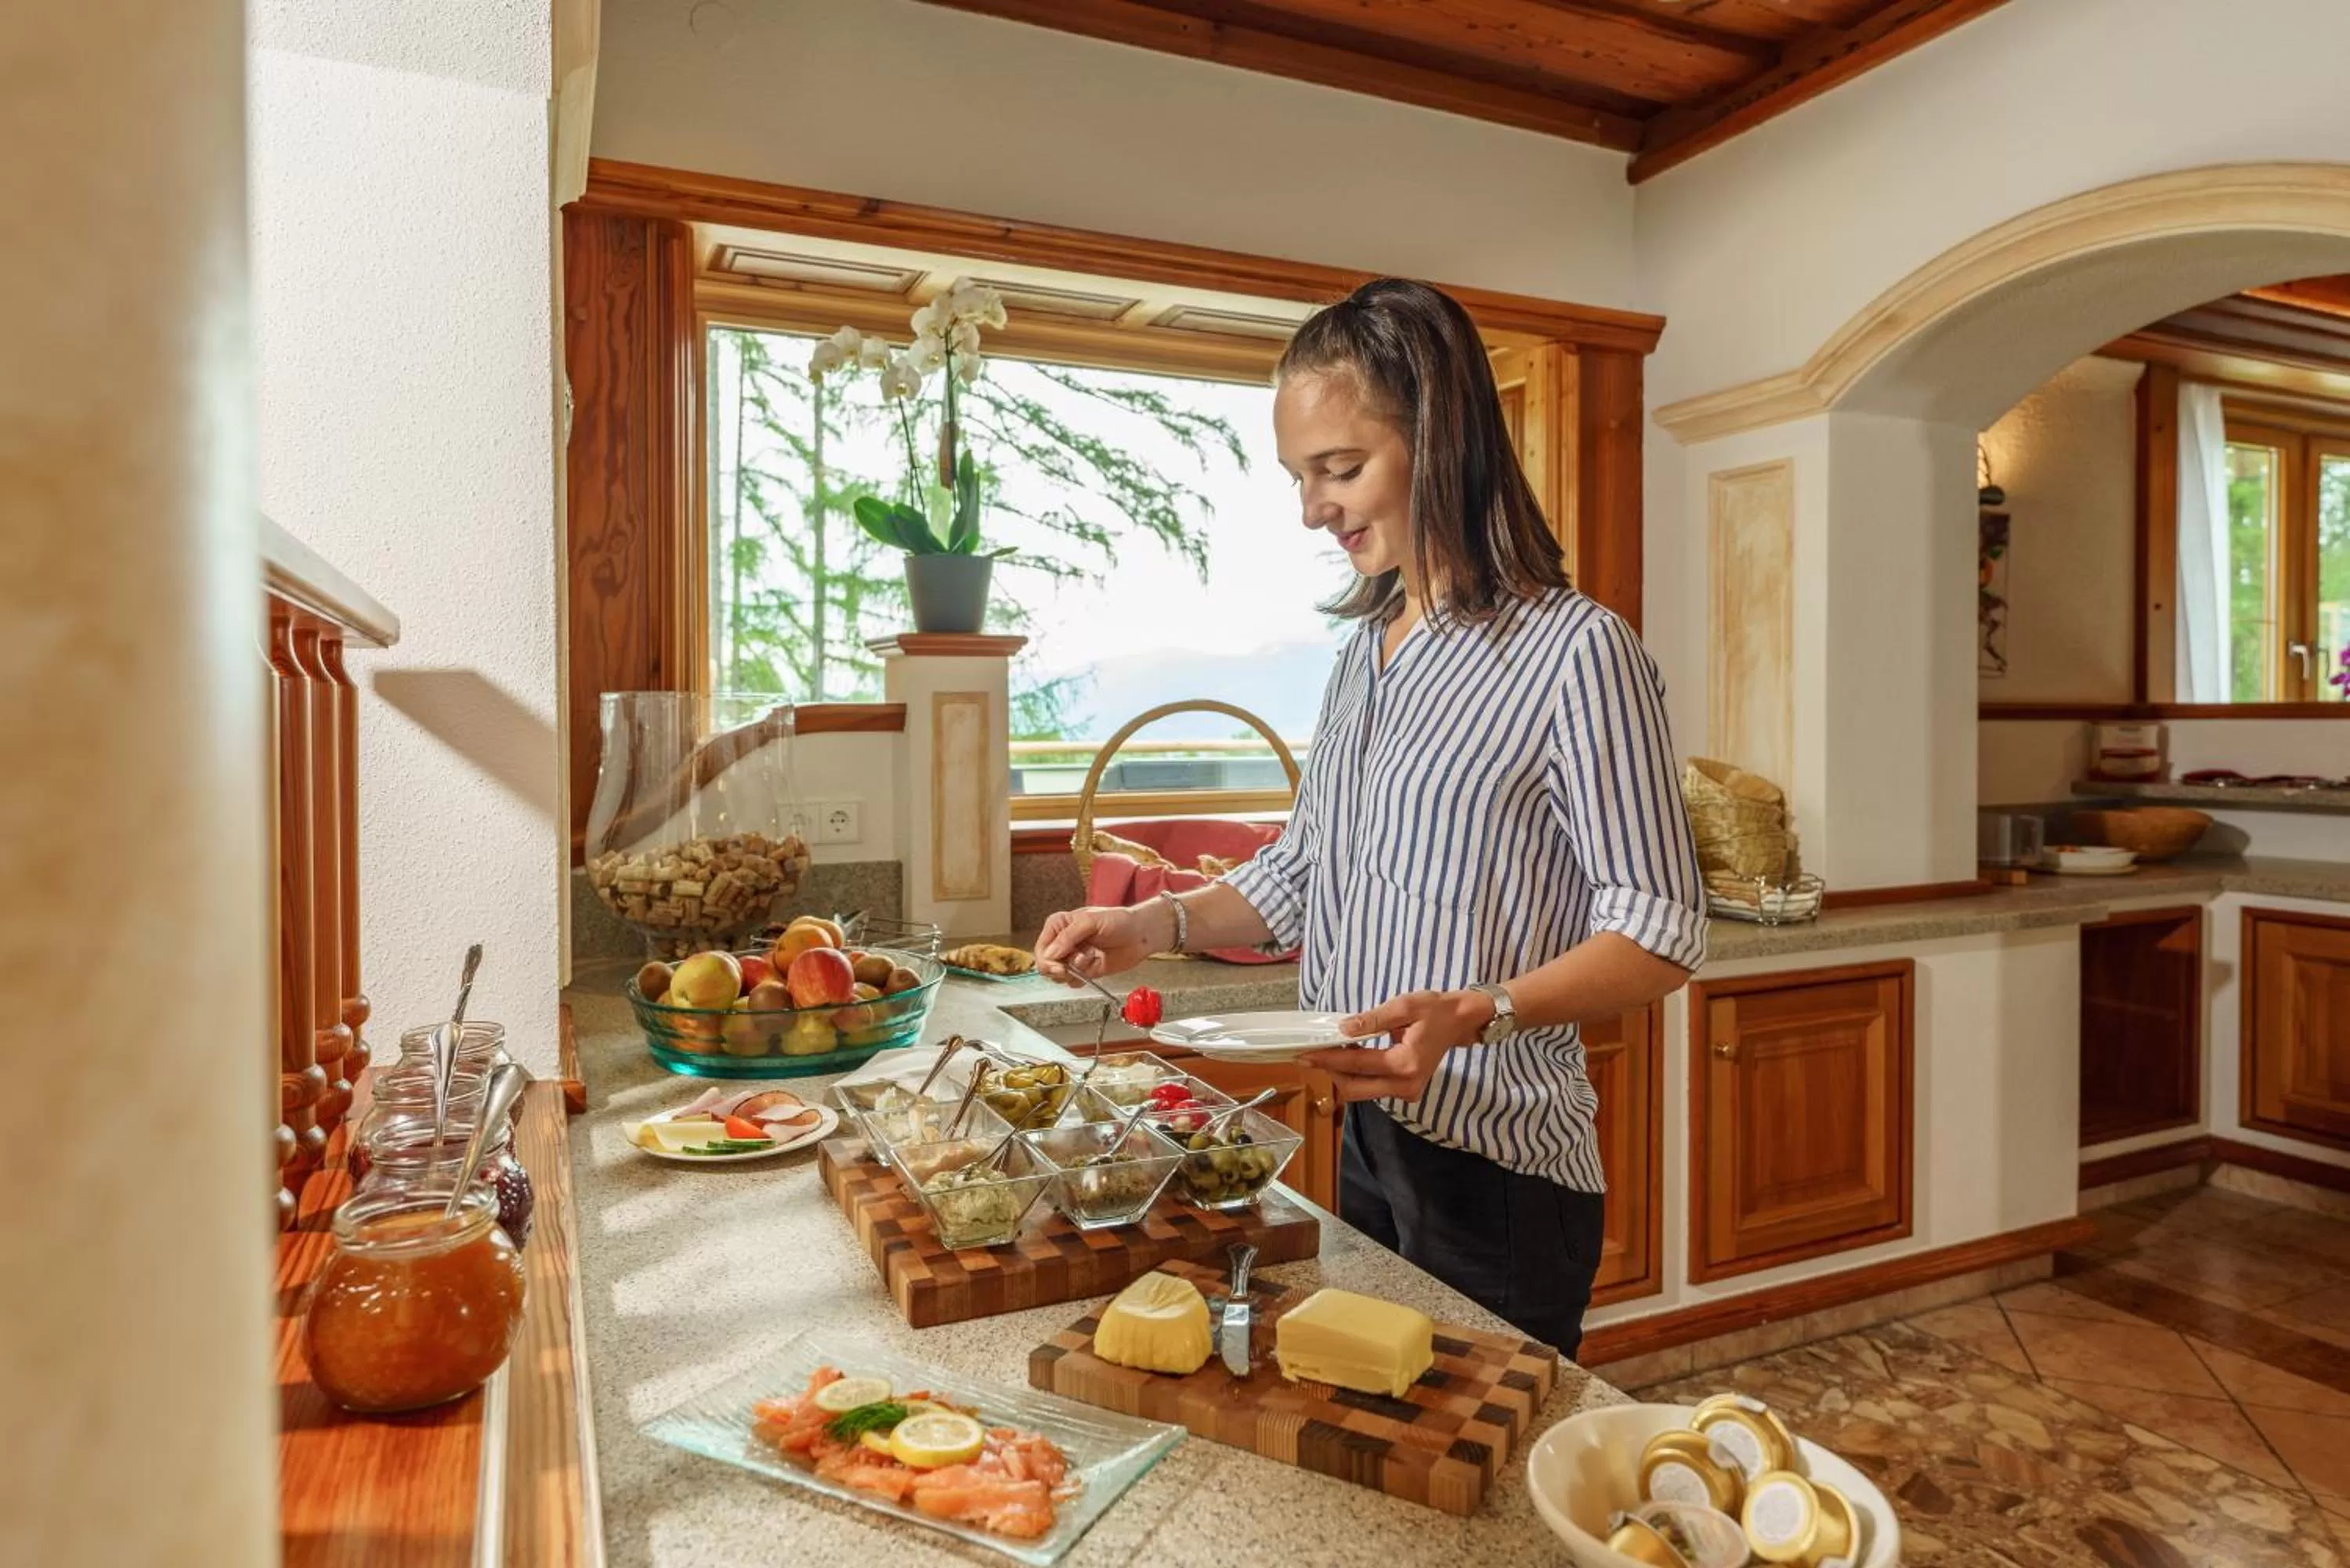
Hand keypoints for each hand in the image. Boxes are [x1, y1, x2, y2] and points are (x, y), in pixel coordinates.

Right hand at [1034, 904, 1167, 984]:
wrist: (1140, 935)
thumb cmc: (1118, 920)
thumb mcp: (1091, 921)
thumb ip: (1068, 936)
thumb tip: (1050, 954)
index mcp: (1059, 925)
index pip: (1042, 947)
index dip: (1047, 960)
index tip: (1059, 966)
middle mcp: (1062, 942)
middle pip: (1046, 964)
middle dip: (1059, 968)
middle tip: (1073, 966)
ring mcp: (1073, 957)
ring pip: (1058, 975)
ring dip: (1075, 970)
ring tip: (1091, 956)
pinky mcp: (1084, 971)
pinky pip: (1073, 982)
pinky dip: (1082, 978)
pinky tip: (1095, 965)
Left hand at [1302, 989, 1494, 1103]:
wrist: (1460, 1022)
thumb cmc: (1434, 1010)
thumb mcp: (1403, 1007)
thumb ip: (1372, 1019)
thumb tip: (1343, 1029)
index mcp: (1405, 1064)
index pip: (1357, 1064)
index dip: (1327, 1059)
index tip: (1303, 1054)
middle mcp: (1405, 1085)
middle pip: (1354, 1088)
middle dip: (1330, 1072)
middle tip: (1310, 1055)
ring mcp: (1407, 1092)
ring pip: (1361, 1091)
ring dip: (1341, 1074)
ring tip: (1328, 1052)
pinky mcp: (1406, 1092)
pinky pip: (1372, 1088)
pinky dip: (1357, 1075)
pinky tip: (1349, 1057)